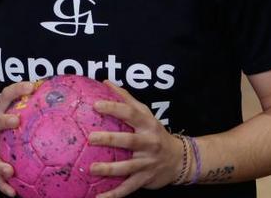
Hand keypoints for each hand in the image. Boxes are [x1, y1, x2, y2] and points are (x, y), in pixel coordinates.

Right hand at [0, 81, 34, 196]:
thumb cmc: (4, 121)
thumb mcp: (11, 109)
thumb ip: (31, 104)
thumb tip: (63, 93)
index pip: (6, 95)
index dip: (17, 89)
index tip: (31, 86)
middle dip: (3, 121)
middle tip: (16, 121)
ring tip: (10, 171)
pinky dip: (2, 185)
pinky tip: (14, 193)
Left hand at [88, 81, 183, 197]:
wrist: (180, 159)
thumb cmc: (156, 132)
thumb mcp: (145, 114)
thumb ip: (126, 99)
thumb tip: (105, 82)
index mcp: (147, 124)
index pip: (130, 114)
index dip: (113, 108)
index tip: (95, 105)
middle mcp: (149, 143)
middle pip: (129, 140)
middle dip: (110, 139)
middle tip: (90, 138)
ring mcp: (147, 163)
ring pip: (127, 167)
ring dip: (109, 169)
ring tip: (91, 169)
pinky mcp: (145, 179)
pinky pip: (128, 188)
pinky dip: (113, 195)